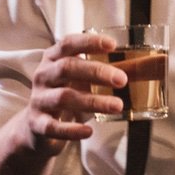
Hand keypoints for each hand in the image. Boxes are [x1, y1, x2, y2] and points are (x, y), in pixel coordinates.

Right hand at [21, 32, 127, 155]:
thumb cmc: (65, 93)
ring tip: (117, 106)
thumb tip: (137, 69)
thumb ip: (97, 70)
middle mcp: (43, 75)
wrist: (37, 126)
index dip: (89, 42)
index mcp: (53, 58)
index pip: (69, 43)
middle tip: (122, 80)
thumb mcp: (76, 77)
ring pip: (64, 97)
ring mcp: (38, 99)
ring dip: (93, 101)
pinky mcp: (37, 123)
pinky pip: (53, 127)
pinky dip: (72, 130)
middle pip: (67, 68)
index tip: (112, 45)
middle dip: (96, 72)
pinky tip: (89, 131)